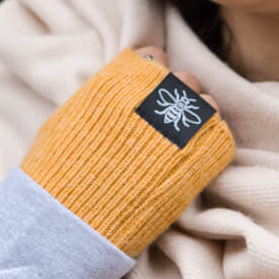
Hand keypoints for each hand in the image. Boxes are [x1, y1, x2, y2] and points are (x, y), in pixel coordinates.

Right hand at [20, 44, 234, 256]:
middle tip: (166, 122)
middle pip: (185, 80)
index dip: (153, 76)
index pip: (154, 57)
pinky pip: (220, 138)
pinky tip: (192, 161)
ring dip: (198, 120)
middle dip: (178, 97)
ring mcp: (181, 126)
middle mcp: (156, 97)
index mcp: (121, 82)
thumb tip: (115, 95)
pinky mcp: (199, 160)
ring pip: (208, 105)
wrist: (73, 222)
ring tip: (182, 142)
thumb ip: (98, 98)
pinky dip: (210, 146)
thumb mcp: (68, 121)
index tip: (148, 92)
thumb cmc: (58, 175)